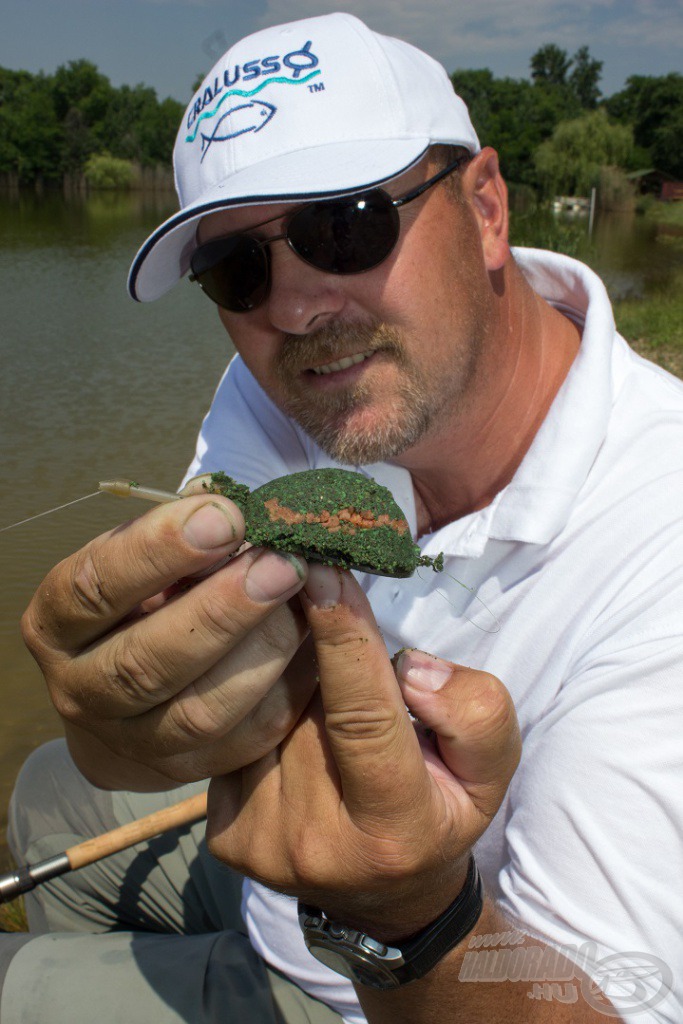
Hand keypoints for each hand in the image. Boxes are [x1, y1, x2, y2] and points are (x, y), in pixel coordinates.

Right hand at [21, 491, 313, 788]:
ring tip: (302, 597)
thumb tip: (229, 501)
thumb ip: (182, 530)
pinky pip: (245, 737)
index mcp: (58, 624)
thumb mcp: (148, 558)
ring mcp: (132, 742)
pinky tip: (312, 641)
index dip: (160, 550)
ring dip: (262, 649)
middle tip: (280, 562)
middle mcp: (81, 689)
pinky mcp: (186, 770)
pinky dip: (285, 686)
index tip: (227, 517)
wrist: (134, 693)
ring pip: (200, 710)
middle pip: (146, 661)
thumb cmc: (148, 599)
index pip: (95, 587)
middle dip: (222, 609)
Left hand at [206, 564, 520, 939]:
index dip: (343, 637)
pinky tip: (285, 708)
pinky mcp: (226, 833)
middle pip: (307, 706)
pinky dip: (262, 708)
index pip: (363, 717)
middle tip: (321, 604)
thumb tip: (409, 669)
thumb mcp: (489, 767)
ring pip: (266, 715)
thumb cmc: (440, 807)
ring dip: (287, 675)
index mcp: (392, 827)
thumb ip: (473, 712)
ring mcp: (260, 841)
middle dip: (316, 647)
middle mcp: (314, 843)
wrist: (381, 892)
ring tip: (312, 673)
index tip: (322, 566)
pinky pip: (238, 737)